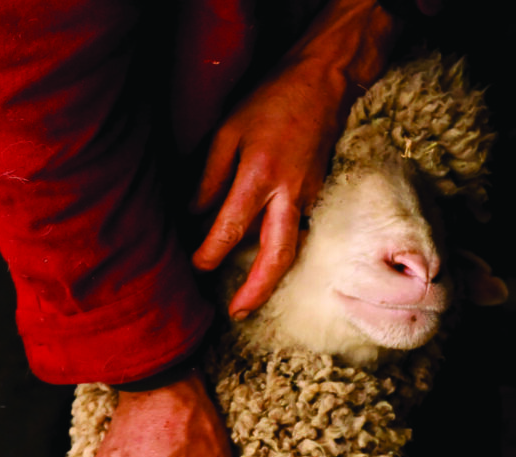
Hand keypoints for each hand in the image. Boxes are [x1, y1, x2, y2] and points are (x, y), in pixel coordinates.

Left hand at [191, 0, 397, 319]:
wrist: (322, 84)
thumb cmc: (270, 102)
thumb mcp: (228, 131)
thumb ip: (210, 177)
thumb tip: (193, 215)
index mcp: (260, 176)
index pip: (231, 227)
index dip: (210, 252)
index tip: (196, 266)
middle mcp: (288, 194)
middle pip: (277, 256)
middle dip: (256, 290)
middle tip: (236, 313)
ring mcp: (308, 198)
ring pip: (292, 251)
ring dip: (271, 282)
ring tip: (248, 302)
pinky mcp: (317, 197)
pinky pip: (298, 235)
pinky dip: (281, 257)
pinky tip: (266, 270)